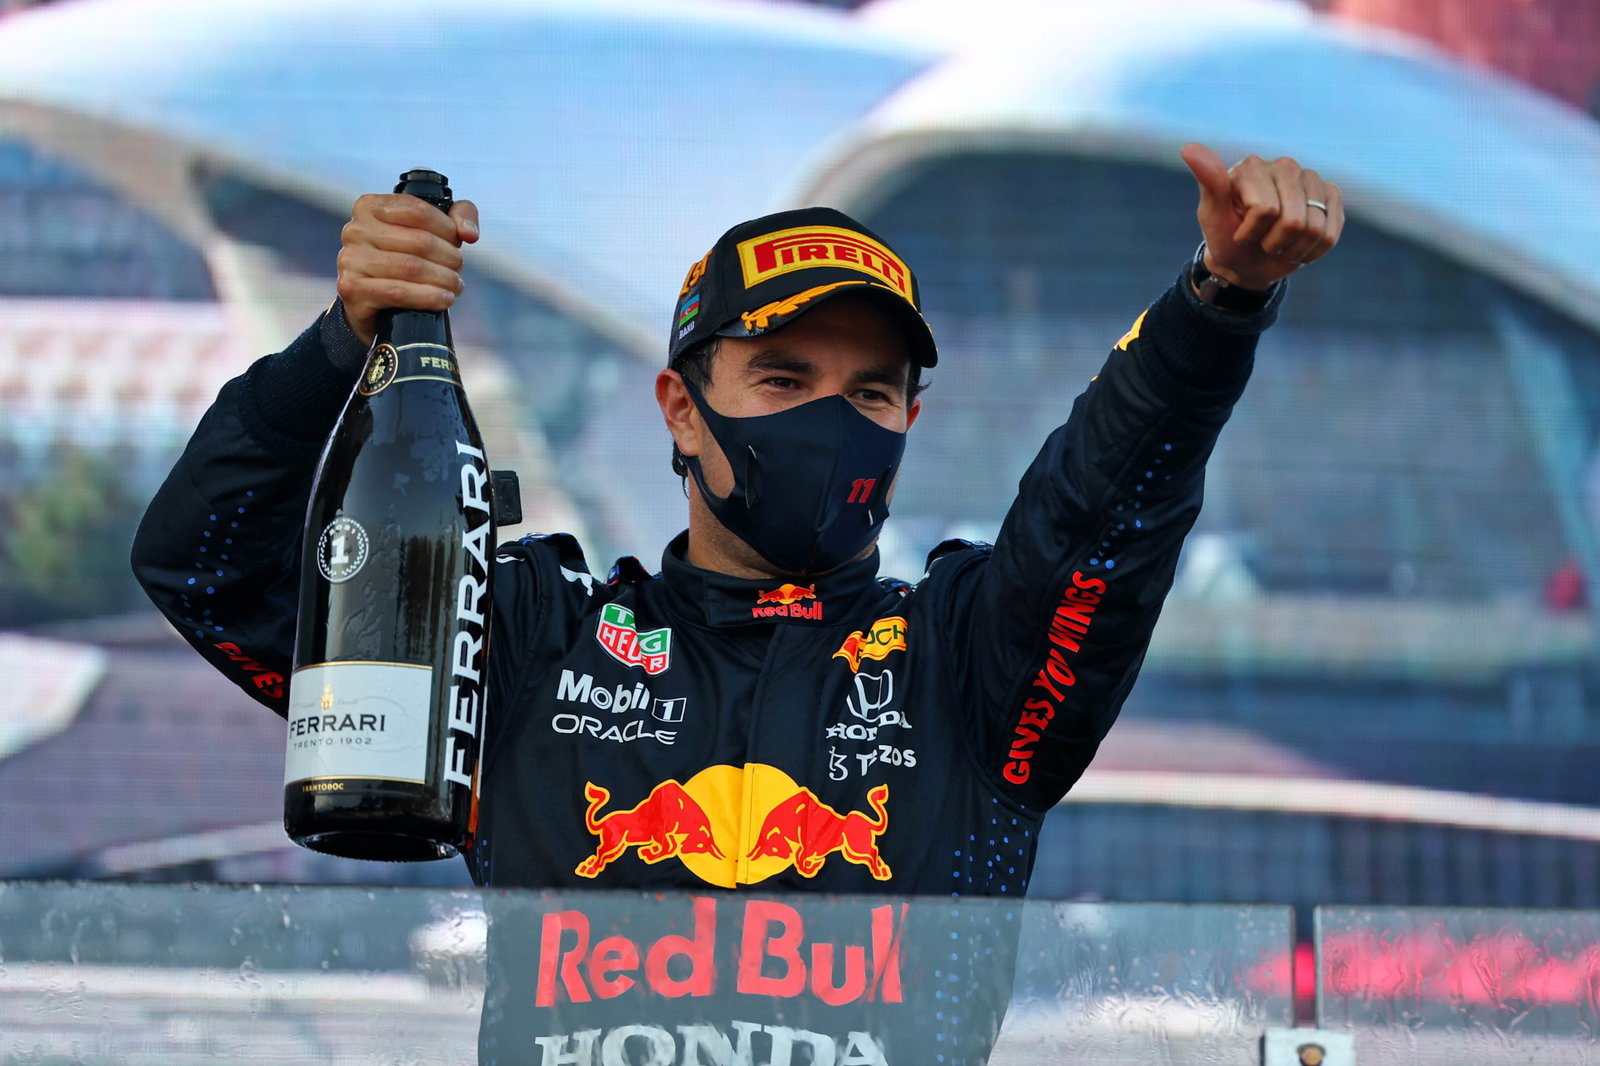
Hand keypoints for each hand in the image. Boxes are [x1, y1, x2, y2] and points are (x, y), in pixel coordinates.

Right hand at [335, 193, 480, 345]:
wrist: (374, 304)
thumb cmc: (405, 260)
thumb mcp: (431, 230)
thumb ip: (457, 216)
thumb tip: (470, 233)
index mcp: (370, 206)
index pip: (418, 210)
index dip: (446, 229)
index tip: (457, 244)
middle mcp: (355, 230)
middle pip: (419, 241)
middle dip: (449, 258)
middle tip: (457, 270)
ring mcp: (349, 259)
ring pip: (411, 267)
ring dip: (443, 279)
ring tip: (455, 286)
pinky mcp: (352, 289)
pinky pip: (399, 292)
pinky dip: (429, 297)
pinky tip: (444, 299)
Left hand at [1181, 142, 1342, 290]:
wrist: (1245, 261)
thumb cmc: (1226, 237)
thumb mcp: (1212, 215)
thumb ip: (1209, 182)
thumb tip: (1189, 148)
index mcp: (1253, 166)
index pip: (1265, 209)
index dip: (1251, 232)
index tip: (1239, 232)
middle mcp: (1284, 166)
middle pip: (1293, 221)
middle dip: (1274, 242)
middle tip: (1261, 240)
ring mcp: (1311, 179)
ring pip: (1315, 229)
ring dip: (1293, 248)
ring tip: (1278, 242)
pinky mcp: (1330, 196)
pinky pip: (1331, 233)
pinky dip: (1312, 249)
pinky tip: (1298, 243)